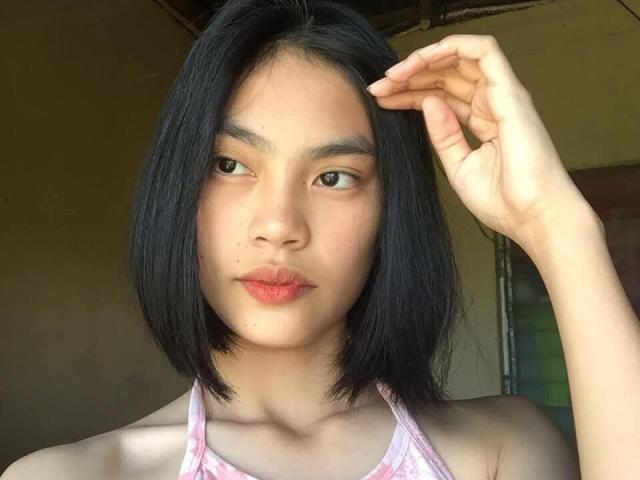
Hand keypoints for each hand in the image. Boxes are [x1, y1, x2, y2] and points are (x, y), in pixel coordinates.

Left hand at [367, 34, 591, 247]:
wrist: (531, 217)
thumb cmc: (502, 200)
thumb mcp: (458, 166)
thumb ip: (443, 134)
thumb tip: (427, 103)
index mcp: (482, 120)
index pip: (440, 95)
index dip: (409, 93)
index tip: (381, 99)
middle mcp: (493, 103)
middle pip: (446, 75)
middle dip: (409, 76)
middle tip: (379, 87)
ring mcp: (502, 95)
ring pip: (460, 59)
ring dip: (423, 61)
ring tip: (393, 76)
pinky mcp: (510, 92)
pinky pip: (483, 51)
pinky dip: (451, 48)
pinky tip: (420, 61)